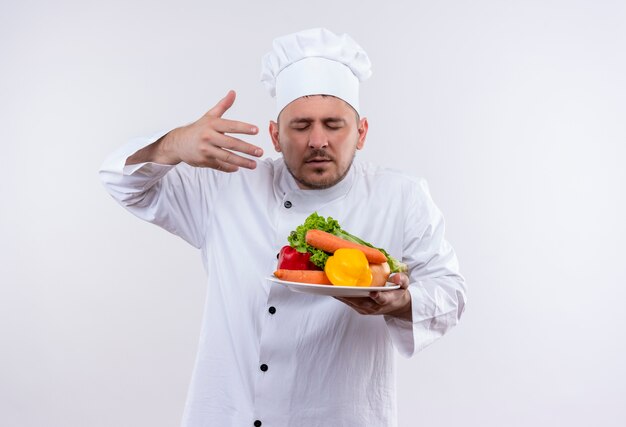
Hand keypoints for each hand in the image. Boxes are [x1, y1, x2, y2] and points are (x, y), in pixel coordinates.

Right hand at [130, 90, 262, 170]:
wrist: (178, 143)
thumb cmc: (197, 129)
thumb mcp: (209, 116)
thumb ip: (223, 105)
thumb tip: (233, 93)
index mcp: (212, 124)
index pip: (230, 125)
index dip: (244, 128)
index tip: (256, 130)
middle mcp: (209, 137)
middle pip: (231, 143)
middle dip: (247, 149)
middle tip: (260, 152)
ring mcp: (206, 150)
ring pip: (227, 157)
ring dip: (242, 162)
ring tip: (254, 164)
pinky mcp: (204, 161)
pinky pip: (219, 165)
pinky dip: (229, 168)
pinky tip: (238, 168)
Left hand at [334, 273, 411, 320]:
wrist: (396, 306)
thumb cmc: (398, 293)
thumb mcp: (405, 285)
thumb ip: (402, 280)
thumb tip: (397, 277)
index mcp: (387, 300)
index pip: (382, 299)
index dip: (377, 297)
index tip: (373, 292)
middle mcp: (375, 307)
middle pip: (360, 301)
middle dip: (349, 293)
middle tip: (338, 285)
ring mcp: (366, 309)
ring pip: (351, 302)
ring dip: (341, 295)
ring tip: (330, 285)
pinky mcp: (359, 309)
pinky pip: (348, 302)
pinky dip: (340, 296)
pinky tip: (332, 288)